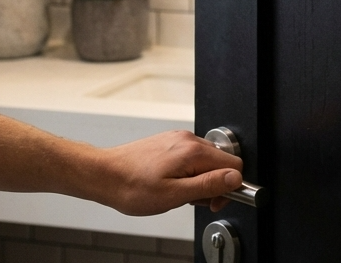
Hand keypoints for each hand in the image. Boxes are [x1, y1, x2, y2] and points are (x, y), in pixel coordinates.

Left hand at [98, 129, 243, 214]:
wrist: (105, 174)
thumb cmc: (132, 187)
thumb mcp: (174, 195)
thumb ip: (208, 185)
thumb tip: (235, 179)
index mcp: (193, 151)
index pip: (233, 165)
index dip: (229, 188)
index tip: (214, 202)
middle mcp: (189, 139)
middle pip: (221, 162)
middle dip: (213, 184)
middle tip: (192, 201)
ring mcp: (179, 138)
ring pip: (206, 160)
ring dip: (200, 179)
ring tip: (178, 193)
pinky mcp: (170, 141)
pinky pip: (191, 156)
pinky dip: (188, 172)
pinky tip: (172, 183)